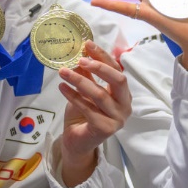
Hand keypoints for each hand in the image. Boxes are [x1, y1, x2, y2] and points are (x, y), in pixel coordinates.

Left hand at [58, 40, 130, 186]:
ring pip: (100, 94)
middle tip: (80, 60)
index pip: (117, 69)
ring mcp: (117, 118)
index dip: (103, 56)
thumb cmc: (84, 114)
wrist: (78, 142)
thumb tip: (80, 52)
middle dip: (100, 67)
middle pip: (118, 80)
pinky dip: (74, 96)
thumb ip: (87, 74)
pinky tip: (62, 88)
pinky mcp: (105, 129)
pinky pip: (88, 109)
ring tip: (63, 72)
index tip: (87, 44)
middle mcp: (125, 105)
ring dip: (80, 81)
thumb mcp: (85, 90)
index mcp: (123, 93)